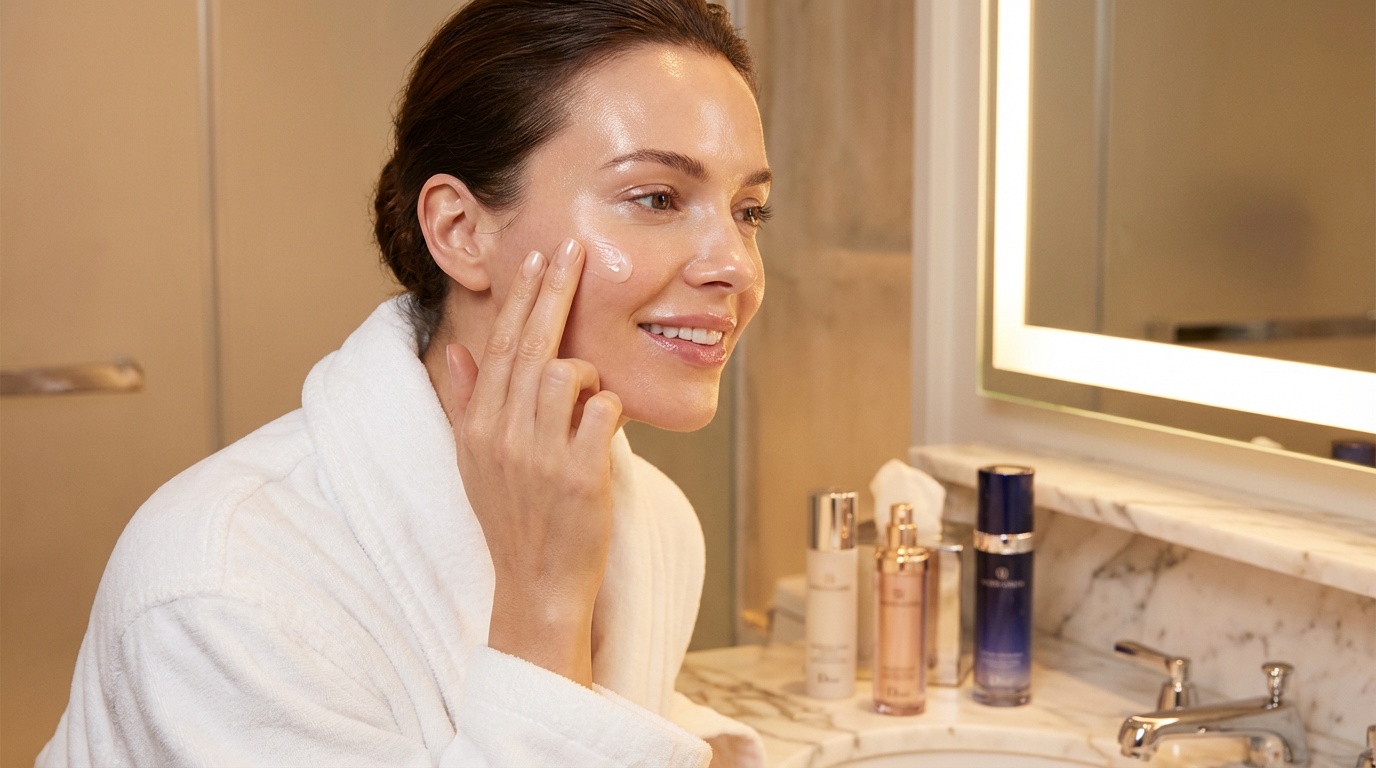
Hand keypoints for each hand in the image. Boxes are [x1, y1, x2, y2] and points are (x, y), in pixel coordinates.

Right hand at [444, 238, 621, 686]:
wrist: (535, 585)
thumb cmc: (513, 517)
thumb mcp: (477, 459)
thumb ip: (470, 400)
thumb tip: (458, 349)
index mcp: (479, 425)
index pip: (501, 344)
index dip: (523, 297)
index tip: (539, 257)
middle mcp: (503, 433)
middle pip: (532, 343)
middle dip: (555, 290)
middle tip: (574, 250)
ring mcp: (540, 454)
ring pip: (570, 372)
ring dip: (589, 377)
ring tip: (586, 409)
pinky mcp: (579, 475)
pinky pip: (604, 410)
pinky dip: (611, 411)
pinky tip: (604, 433)